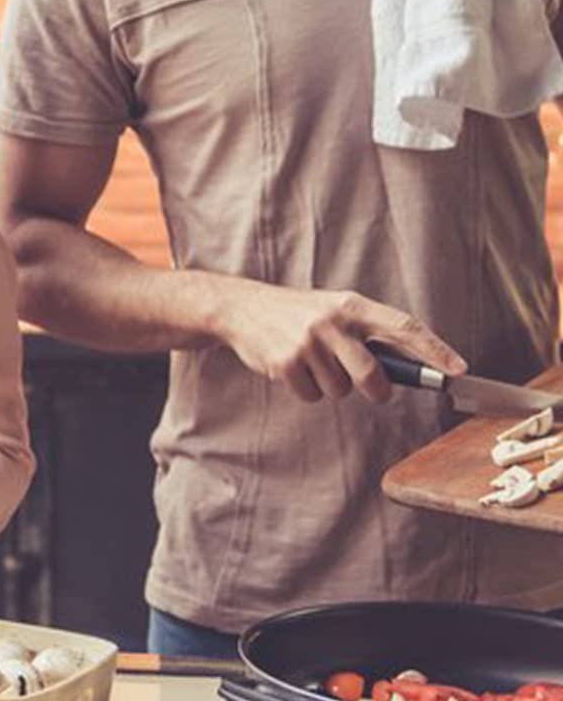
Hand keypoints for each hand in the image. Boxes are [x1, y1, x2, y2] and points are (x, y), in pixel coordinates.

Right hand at [217, 282, 465, 405]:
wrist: (243, 308)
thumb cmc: (298, 313)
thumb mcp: (334, 310)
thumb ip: (367, 333)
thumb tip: (411, 368)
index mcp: (351, 305)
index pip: (403, 327)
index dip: (434, 350)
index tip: (458, 370)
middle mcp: (331, 322)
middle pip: (372, 375)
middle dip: (375, 390)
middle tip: (370, 388)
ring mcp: (307, 342)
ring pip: (340, 389)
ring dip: (330, 385)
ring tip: (312, 362)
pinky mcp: (285, 363)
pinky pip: (312, 395)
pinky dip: (305, 390)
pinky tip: (293, 369)